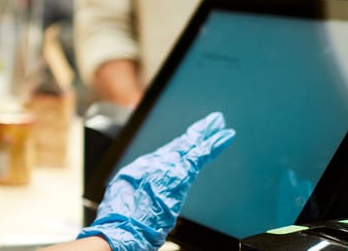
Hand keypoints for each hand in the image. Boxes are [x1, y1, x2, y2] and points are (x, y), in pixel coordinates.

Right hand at [77, 112, 234, 250]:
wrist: (123, 225)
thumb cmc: (122, 218)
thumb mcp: (127, 197)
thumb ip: (141, 189)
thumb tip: (148, 193)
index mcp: (144, 168)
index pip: (168, 153)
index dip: (182, 144)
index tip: (192, 137)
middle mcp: (156, 162)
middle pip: (181, 144)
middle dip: (198, 132)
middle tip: (213, 121)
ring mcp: (169, 167)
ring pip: (192, 146)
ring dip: (207, 134)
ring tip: (220, 124)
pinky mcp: (181, 175)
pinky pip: (200, 156)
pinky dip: (213, 145)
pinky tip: (225, 136)